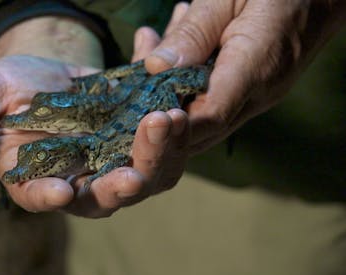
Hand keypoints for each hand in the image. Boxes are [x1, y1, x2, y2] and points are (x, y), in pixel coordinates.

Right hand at [0, 17, 189, 217]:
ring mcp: (116, 160)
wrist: (43, 73)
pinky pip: (166, 133)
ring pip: (152, 170)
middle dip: (133, 172)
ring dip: (165, 147)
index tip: (63, 191)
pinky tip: (156, 62)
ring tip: (168, 111)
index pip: (43, 198)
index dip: (50, 197)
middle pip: (112, 192)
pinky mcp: (139, 138)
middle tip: (147, 135)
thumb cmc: (5, 92)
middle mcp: (82, 180)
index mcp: (38, 179)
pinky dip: (169, 105)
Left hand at [144, 0, 345, 153]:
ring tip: (150, 39)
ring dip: (165, 89)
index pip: (209, 114)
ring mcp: (256, 97)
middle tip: (130, 73)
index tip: (136, 113)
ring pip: (200, 115)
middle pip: (200, 128)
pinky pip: (209, 99)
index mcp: (257, 68)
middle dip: (158, 110)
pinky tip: (167, 41)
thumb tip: (155, 67)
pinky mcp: (250, 92)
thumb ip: (194, 32)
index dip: (171, 122)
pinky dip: (181, 80)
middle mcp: (258, 94)